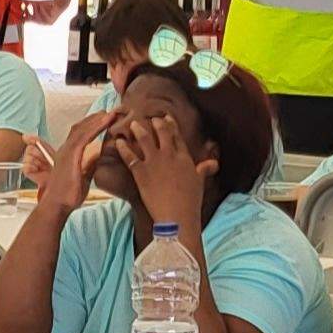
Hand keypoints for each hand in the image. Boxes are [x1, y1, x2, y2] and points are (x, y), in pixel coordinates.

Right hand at [34, 117, 106, 214]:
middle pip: (80, 127)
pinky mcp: (71, 155)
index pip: (79, 134)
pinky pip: (85, 136)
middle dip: (95, 118)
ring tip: (111, 113)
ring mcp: (67, 150)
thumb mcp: (83, 175)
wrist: (57, 204)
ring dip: (98, 119)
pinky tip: (106, 121)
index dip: (91, 125)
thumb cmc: (68, 194)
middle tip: (110, 112)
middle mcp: (65, 149)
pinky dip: (96, 126)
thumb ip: (90, 162)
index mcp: (68, 153)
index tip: (104, 119)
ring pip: (83, 129)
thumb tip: (100, 154)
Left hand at [119, 105, 213, 229]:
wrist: (177, 215)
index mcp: (184, 157)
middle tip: (151, 118)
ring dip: (138, 130)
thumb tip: (213, 163)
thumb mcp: (200, 182)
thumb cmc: (190, 201)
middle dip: (156, 123)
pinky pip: (129, 156)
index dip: (171, 125)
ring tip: (132, 124)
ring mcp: (154, 162)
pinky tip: (118, 142)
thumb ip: (204, 169)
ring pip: (144, 140)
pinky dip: (123, 148)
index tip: (167, 117)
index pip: (177, 136)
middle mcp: (169, 155)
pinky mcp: (141, 172)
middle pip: (162, 133)